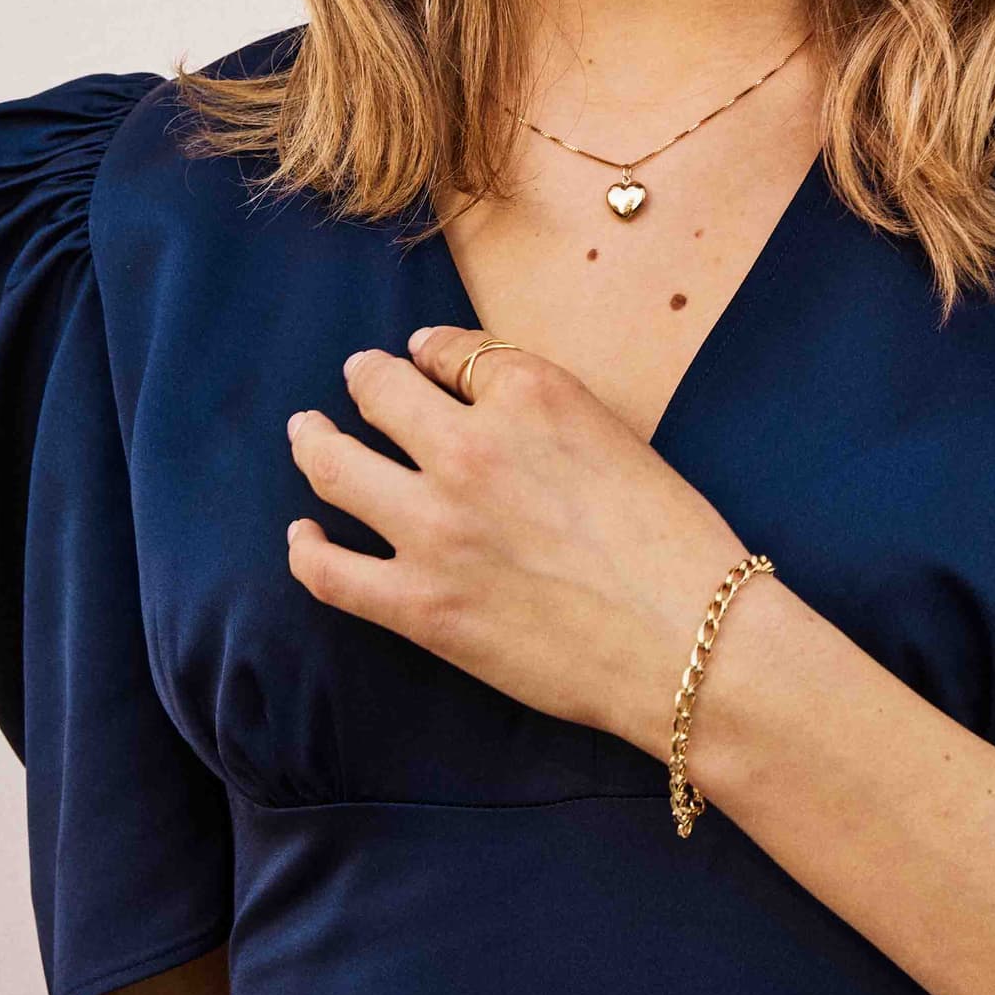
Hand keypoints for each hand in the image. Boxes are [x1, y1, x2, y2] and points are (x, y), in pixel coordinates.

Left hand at [281, 325, 752, 756]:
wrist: (690, 642)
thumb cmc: (673, 541)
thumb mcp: (614, 433)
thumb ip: (539, 402)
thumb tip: (471, 379)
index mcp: (529, 394)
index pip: (448, 351)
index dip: (430, 354)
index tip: (424, 361)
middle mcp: (469, 448)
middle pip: (379, 393)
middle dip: (362, 379)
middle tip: (354, 380)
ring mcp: (435, 528)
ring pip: (335, 467)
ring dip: (313, 442)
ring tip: (307, 433)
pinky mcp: (420, 605)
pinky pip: (329, 570)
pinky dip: (306, 547)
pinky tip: (303, 535)